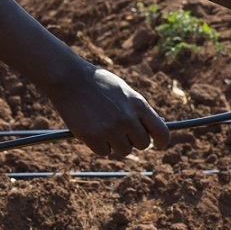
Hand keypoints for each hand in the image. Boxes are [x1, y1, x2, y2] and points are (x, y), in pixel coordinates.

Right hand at [50, 65, 170, 155]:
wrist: (69, 78)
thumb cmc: (98, 83)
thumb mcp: (124, 91)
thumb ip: (138, 110)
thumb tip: (152, 131)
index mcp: (138, 104)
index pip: (161, 132)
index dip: (161, 141)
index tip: (158, 144)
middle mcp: (127, 118)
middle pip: (143, 144)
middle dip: (134, 140)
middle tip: (121, 131)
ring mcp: (110, 129)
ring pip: (124, 150)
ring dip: (115, 143)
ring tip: (103, 126)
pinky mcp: (92, 137)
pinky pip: (104, 152)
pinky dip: (98, 145)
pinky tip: (91, 128)